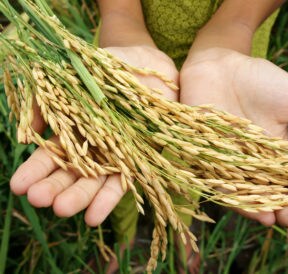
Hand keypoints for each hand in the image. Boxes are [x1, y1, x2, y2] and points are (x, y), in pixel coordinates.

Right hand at [10, 45, 178, 225]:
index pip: (52, 155)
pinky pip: (124, 181)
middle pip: (72, 172)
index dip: (36, 170)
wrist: (147, 65)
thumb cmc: (109, 68)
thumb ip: (50, 101)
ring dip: (78, 196)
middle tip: (38, 199)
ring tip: (61, 210)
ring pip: (95, 181)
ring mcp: (117, 154)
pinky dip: (109, 198)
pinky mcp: (139, 159)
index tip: (18, 186)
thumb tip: (28, 130)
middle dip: (54, 186)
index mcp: (76, 130)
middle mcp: (94, 147)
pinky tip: (94, 215)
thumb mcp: (74, 77)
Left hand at [180, 47, 287, 232]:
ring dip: (268, 211)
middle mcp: (253, 164)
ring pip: (250, 195)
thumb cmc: (257, 80)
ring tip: (284, 222)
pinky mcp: (206, 160)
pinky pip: (221, 185)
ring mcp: (230, 164)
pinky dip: (238, 199)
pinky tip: (258, 213)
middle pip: (275, 195)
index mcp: (276, 153)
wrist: (218, 67)